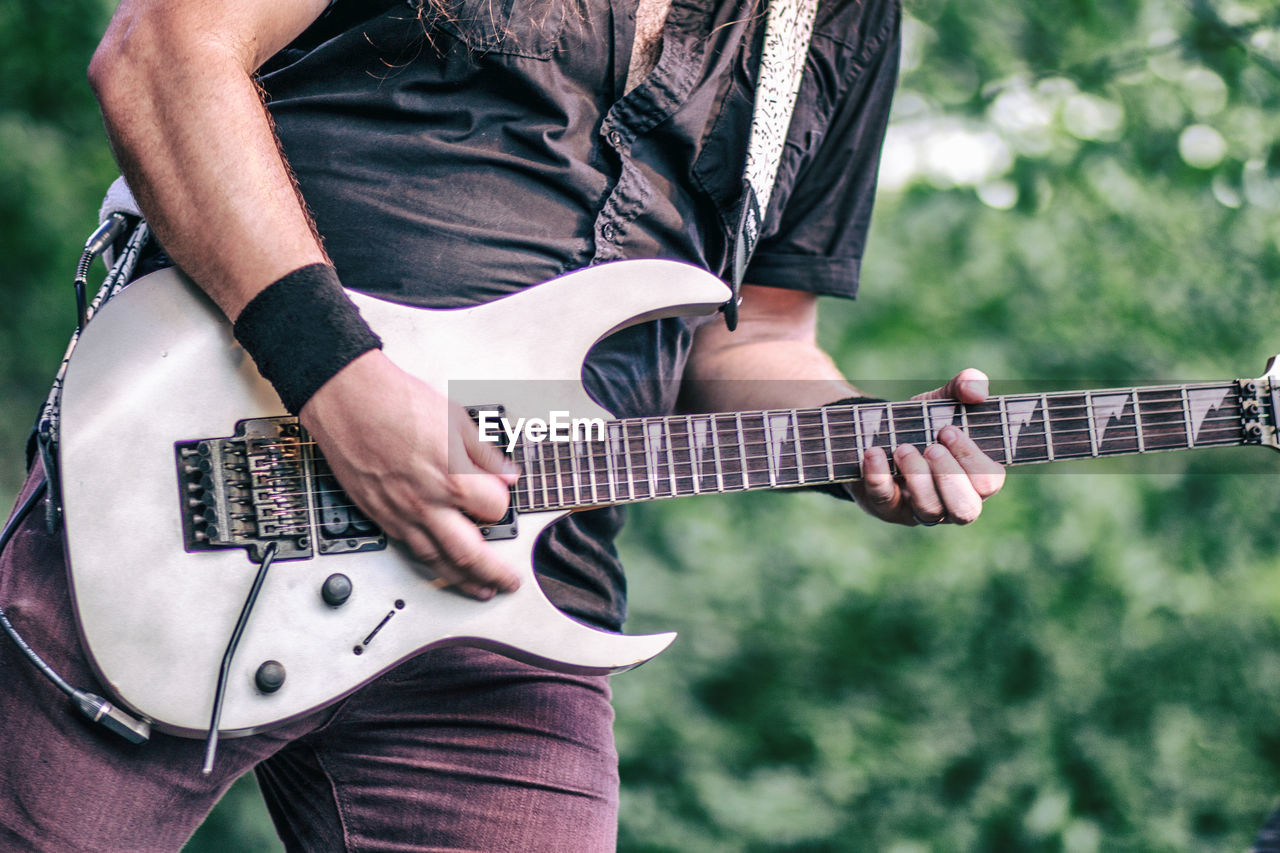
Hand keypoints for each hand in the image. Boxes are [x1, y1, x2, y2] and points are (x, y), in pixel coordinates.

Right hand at [299, 350, 520, 598]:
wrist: (348, 399)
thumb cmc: (395, 401)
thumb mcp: (456, 420)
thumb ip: (485, 455)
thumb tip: (507, 474)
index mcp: (453, 477)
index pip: (495, 509)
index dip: (503, 505)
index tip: (503, 500)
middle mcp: (428, 503)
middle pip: (470, 554)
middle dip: (495, 573)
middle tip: (509, 581)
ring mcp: (401, 513)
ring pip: (437, 561)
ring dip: (462, 580)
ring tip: (479, 588)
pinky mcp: (380, 515)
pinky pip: (410, 548)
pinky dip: (430, 563)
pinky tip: (439, 566)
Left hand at [849, 368, 1005, 525]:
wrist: (879, 432)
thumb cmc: (923, 423)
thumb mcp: (943, 400)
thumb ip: (965, 386)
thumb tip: (976, 390)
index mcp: (975, 479)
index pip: (988, 483)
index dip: (971, 458)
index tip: (948, 430)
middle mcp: (952, 502)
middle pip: (965, 510)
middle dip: (949, 477)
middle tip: (931, 447)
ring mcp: (920, 510)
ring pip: (929, 510)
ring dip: (916, 477)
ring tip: (902, 448)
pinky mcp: (887, 508)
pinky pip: (885, 503)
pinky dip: (879, 477)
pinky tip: (874, 453)